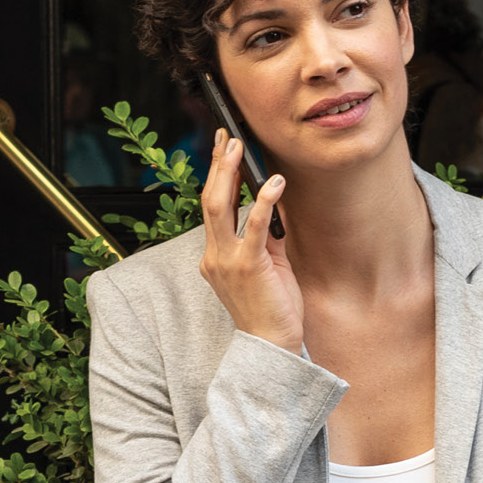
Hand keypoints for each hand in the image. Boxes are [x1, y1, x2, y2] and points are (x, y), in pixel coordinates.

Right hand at [197, 129, 301, 353]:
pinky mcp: (247, 266)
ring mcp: (227, 261)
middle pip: (209, 200)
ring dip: (227, 174)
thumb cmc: (273, 310)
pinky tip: (274, 183)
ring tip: (237, 147)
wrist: (272, 346)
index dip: (217, 177)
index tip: (223, 150)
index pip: (213, 209)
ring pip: (218, 207)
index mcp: (215, 257)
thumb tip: (274, 207)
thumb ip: (266, 238)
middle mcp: (214, 256)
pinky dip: (262, 202)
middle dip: (217, 165)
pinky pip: (252, 227)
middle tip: (226, 137)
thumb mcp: (269, 267)